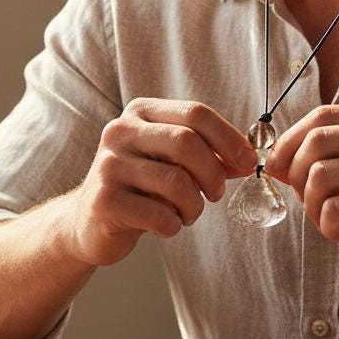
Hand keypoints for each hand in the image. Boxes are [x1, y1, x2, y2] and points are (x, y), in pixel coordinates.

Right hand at [66, 99, 258, 266]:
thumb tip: (250, 159)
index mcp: (140, 112)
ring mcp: (109, 165)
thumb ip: (208, 155)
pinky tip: (166, 226)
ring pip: (176, 181)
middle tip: (216, 194)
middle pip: (186, 142)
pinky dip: (174, 225)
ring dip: (195, 205)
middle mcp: (120, 131)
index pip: (195, 112)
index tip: (247, 161)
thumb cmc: (140, 187)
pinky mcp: (104, 201)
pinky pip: (159, 215)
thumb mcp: (172, 161)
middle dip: (213, 174)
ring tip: (188, 213)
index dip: (229, 138)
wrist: (88, 221)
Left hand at [265, 101, 338, 285]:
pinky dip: (327, 226)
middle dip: (295, 174)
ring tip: (331, 220)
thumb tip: (274, 159)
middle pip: (314, 141)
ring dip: (311, 206)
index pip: (321, 115)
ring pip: (317, 176)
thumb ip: (338, 152)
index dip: (290, 141)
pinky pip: (332, 209)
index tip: (279, 168)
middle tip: (309, 200)